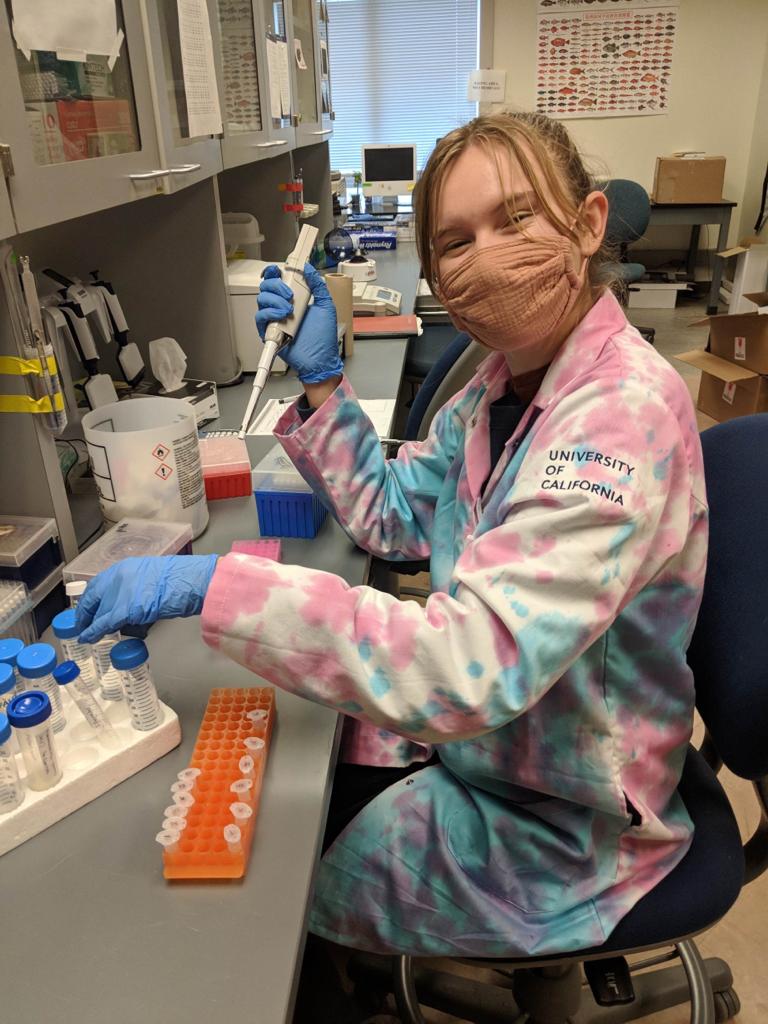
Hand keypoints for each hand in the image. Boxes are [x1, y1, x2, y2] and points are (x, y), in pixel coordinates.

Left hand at [75, 554, 218, 643]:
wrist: (188, 582)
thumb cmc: (179, 579)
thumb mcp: (152, 576)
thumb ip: (137, 585)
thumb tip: (131, 599)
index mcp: (124, 568)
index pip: (98, 584)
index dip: (90, 599)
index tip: (86, 608)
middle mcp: (117, 578)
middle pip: (93, 597)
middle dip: (85, 612)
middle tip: (81, 623)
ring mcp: (120, 593)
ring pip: (97, 611)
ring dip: (89, 624)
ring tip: (85, 633)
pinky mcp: (125, 609)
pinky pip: (103, 623)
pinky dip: (93, 631)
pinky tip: (88, 637)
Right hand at [256, 263, 343, 383]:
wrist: (320, 359)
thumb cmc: (323, 338)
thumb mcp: (326, 306)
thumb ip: (318, 286)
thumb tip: (309, 269)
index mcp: (293, 298)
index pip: (278, 279)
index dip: (275, 271)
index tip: (281, 269)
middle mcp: (281, 306)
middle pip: (267, 286)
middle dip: (277, 285)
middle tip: (290, 294)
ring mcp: (274, 319)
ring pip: (262, 299)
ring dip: (275, 300)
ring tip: (289, 310)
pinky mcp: (269, 331)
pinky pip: (260, 317)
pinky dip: (270, 313)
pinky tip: (282, 316)